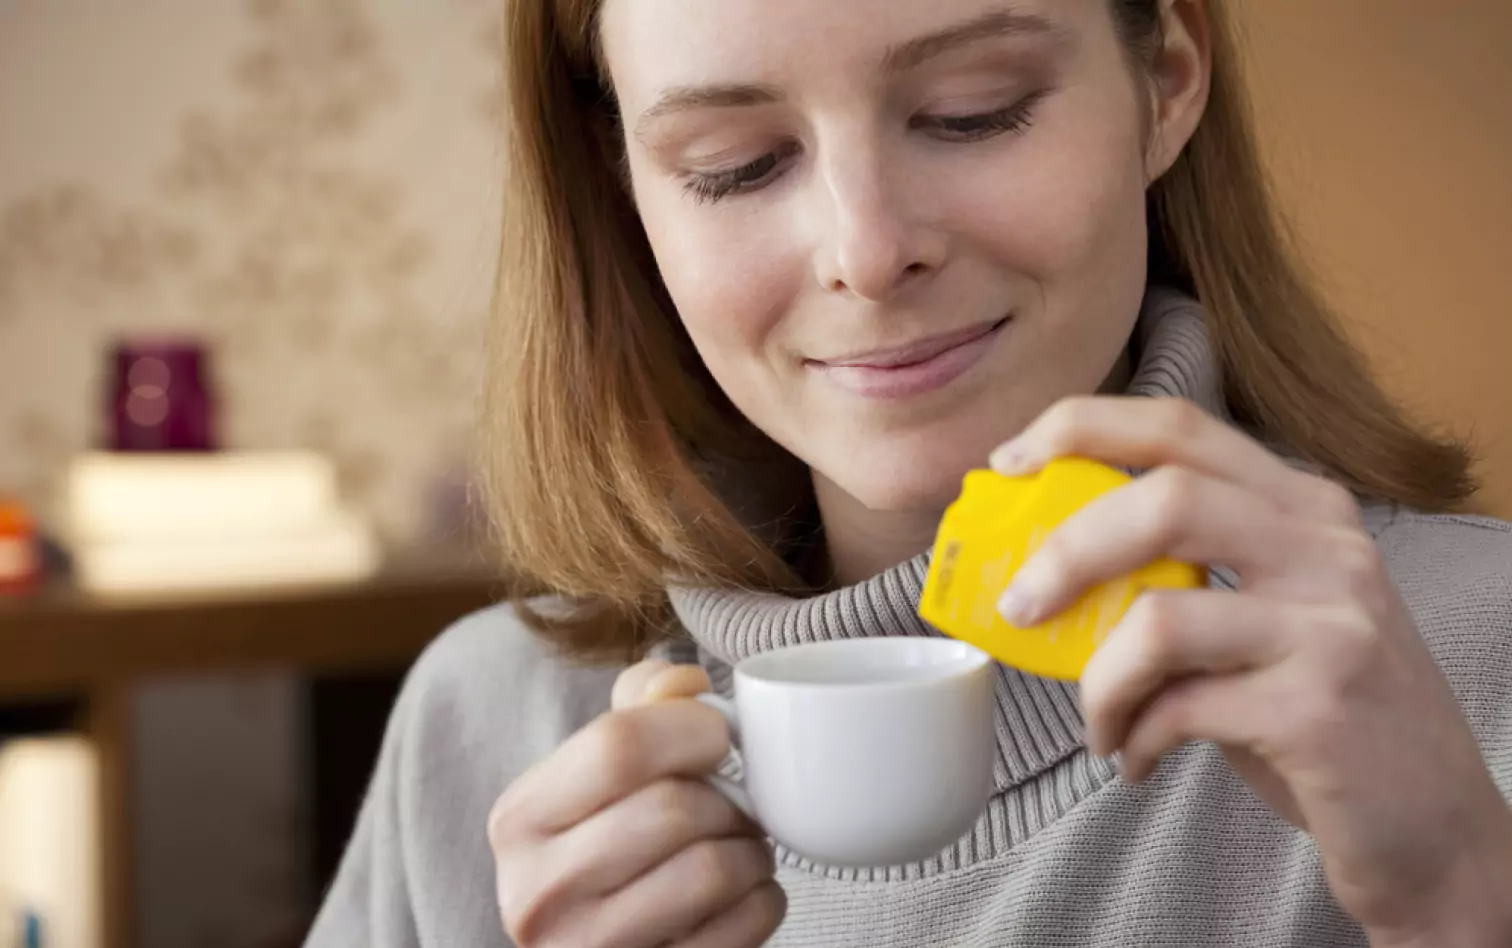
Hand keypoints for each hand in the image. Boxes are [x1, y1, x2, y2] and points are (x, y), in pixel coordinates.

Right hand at [489, 660, 784, 947]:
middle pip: (673, 809)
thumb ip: (639, 707)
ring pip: (712, 869)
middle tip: (734, 800)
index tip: (717, 735)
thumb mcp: (594, 773)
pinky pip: (742, 925)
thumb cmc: (606, 845)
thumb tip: (685, 684)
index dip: (689, 728)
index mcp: (519, 818)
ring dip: (752, 849)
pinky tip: (741, 893)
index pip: (615, 746)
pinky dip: (762, 900)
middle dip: (728, 796)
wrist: (592, 944)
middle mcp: (538, 892)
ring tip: (739, 845)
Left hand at [990, 395, 1511, 944]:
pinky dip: (1132, 737)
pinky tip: (1136, 759)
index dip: (1080, 428)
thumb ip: (1182, 573)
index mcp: (1303, 506)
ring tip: (1097, 722)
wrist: (1435, 824)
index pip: (1179, 426)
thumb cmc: (1322, 710)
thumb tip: (1042, 562)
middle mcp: (1326, 548)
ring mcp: (1331, 626)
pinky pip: (1177, 708)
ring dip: (1097, 682)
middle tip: (1018, 605)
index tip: (1009, 461)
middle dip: (1066, 549)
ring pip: (1159, 617)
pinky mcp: (1319, 709)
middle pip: (1166, 498)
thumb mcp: (1266, 615)